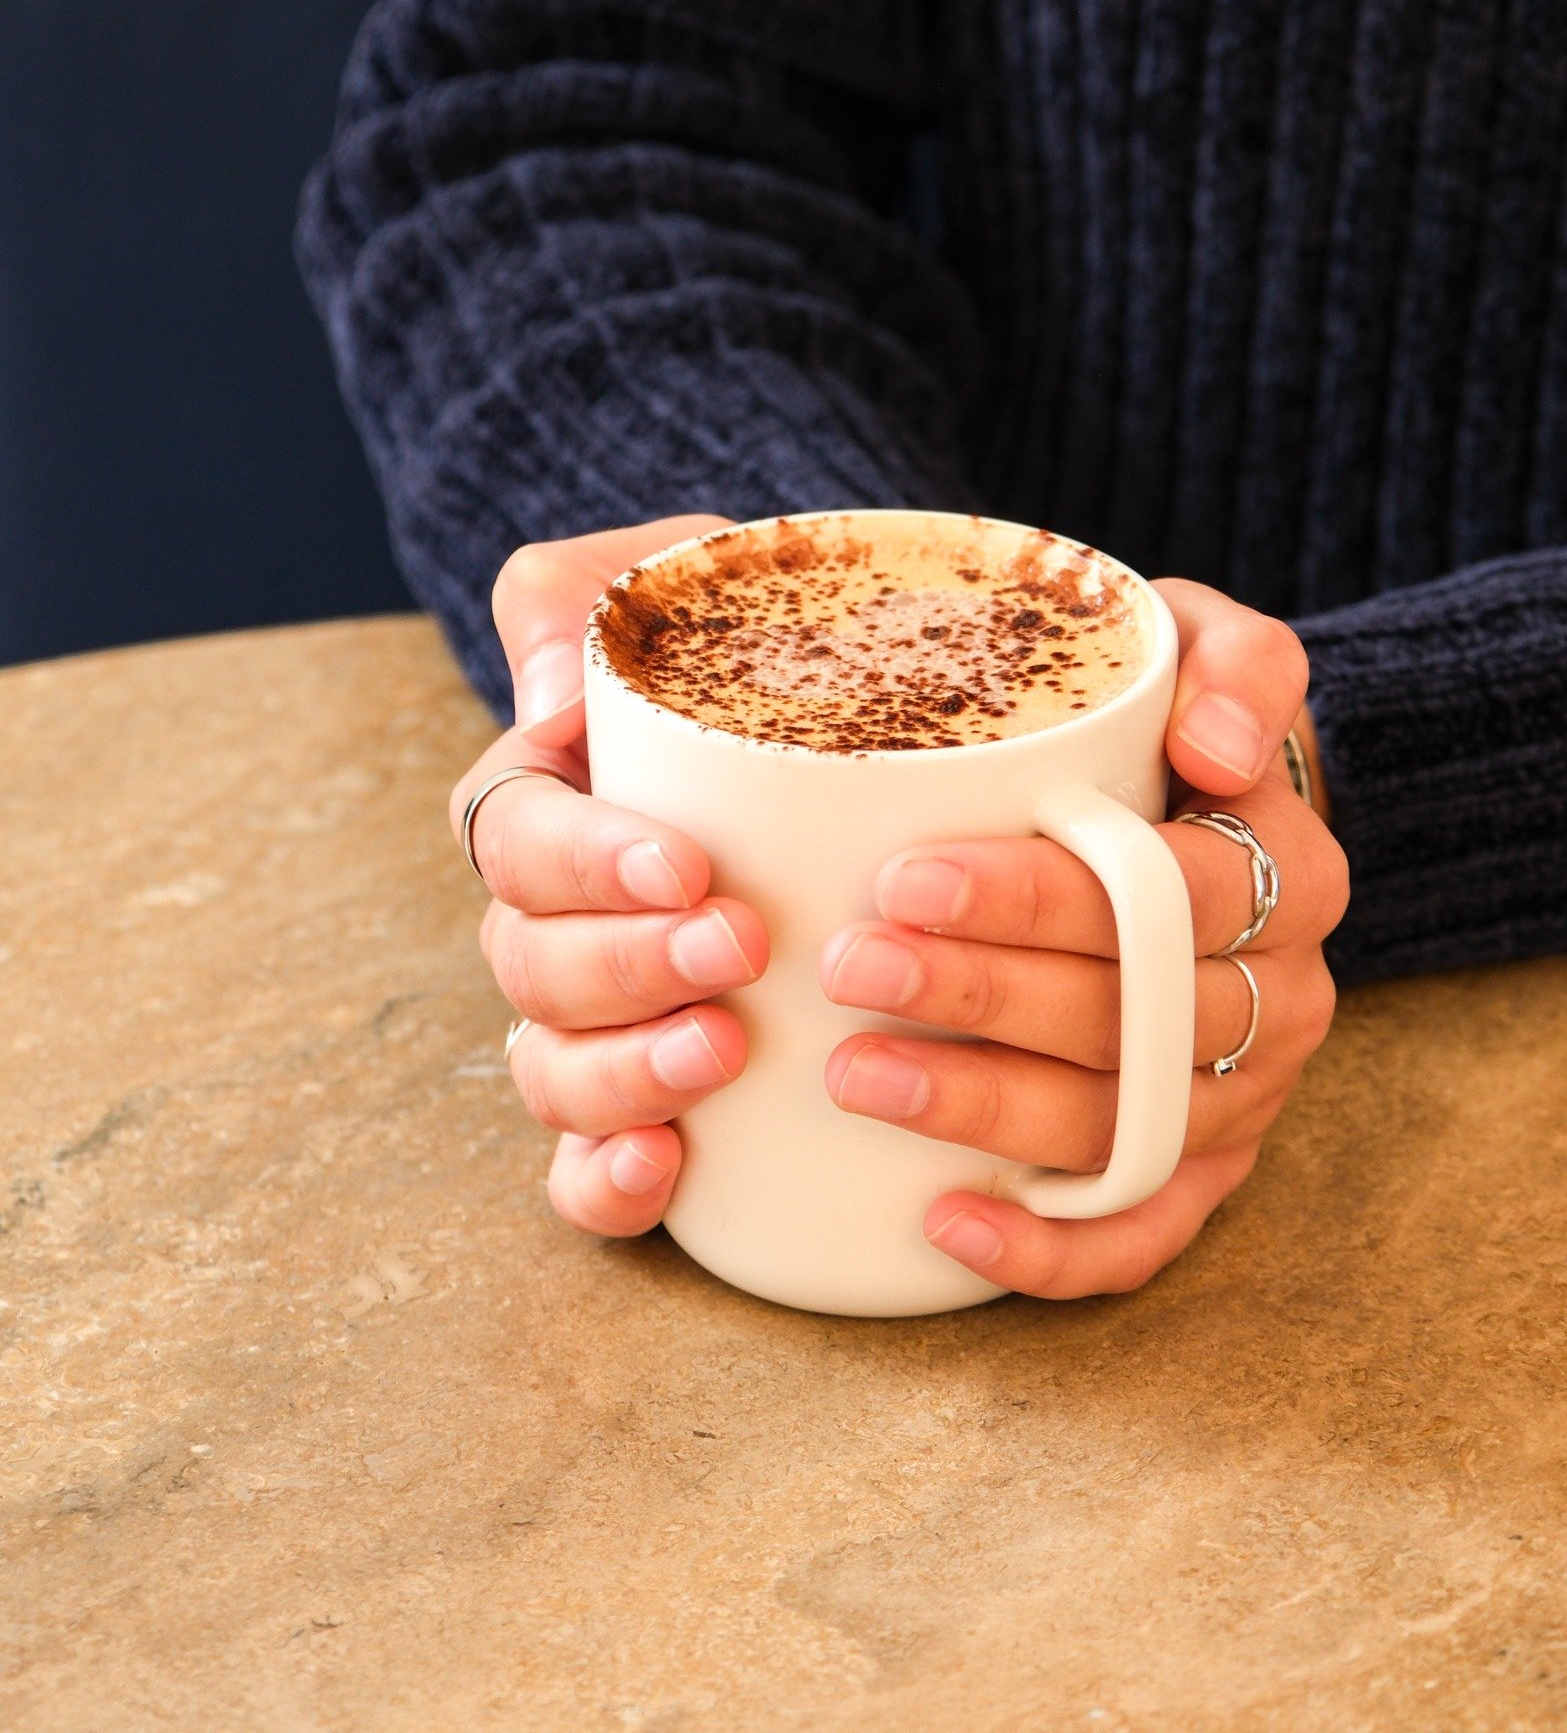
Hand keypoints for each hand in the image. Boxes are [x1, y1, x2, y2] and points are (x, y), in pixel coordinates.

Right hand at [449, 517, 768, 1236]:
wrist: (858, 702)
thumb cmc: (759, 639)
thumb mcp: (681, 579)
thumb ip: (582, 596)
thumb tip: (547, 698)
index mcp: (550, 796)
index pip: (515, 832)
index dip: (581, 862)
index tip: (685, 864)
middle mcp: (557, 914)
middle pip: (529, 962)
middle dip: (624, 966)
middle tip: (736, 947)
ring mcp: (599, 1013)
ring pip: (550, 1068)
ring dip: (621, 1072)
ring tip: (721, 1051)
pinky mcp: (653, 1095)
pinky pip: (586, 1163)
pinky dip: (603, 1180)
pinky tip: (660, 1170)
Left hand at [817, 579, 1348, 1299]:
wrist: (1214, 818)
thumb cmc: (1172, 728)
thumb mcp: (1214, 650)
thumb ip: (1236, 667)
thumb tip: (1219, 748)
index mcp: (1289, 874)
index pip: (1164, 896)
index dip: (1036, 897)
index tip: (907, 877)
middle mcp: (1283, 999)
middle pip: (1132, 1017)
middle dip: (981, 997)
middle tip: (849, 968)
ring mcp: (1244, 1098)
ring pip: (1122, 1128)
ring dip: (985, 1113)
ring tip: (856, 1078)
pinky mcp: (1202, 1172)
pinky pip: (1142, 1235)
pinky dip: (1050, 1253)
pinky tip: (941, 1225)